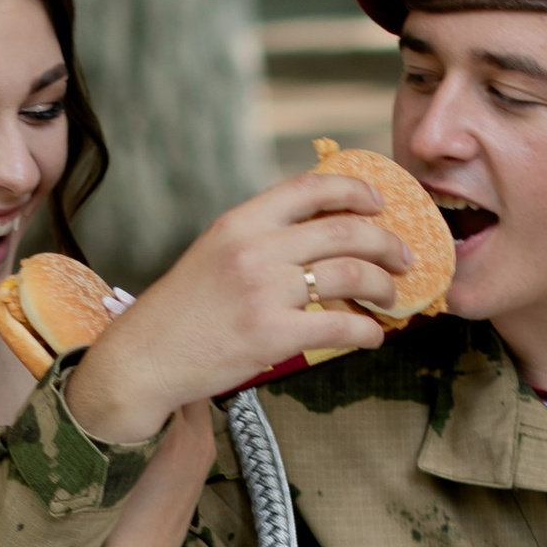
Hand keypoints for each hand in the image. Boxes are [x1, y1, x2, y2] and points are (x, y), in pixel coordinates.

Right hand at [68, 173, 417, 442]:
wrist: (144, 359)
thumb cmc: (181, 312)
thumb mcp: (213, 254)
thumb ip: (259, 238)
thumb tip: (317, 233)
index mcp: (240, 222)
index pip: (310, 188)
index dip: (355, 190)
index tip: (379, 203)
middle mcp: (254, 250)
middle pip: (344, 230)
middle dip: (386, 241)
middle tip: (403, 257)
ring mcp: (264, 292)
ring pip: (350, 274)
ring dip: (383, 285)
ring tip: (391, 297)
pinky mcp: (271, 336)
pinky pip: (340, 327)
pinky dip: (367, 331)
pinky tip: (374, 336)